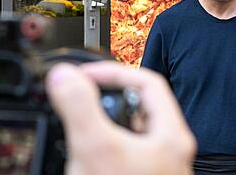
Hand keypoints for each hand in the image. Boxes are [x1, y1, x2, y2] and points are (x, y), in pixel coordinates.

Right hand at [45, 61, 195, 174]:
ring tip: (78, 126)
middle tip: (80, 95)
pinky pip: (119, 156)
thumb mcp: (97, 149)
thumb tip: (64, 75)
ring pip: (127, 134)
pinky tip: (83, 159)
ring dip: (101, 125)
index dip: (114, 71)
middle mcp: (167, 152)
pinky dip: (100, 150)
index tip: (85, 75)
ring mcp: (154, 168)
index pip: (148, 82)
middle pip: (136, 107)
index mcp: (170, 135)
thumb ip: (81, 108)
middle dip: (105, 97)